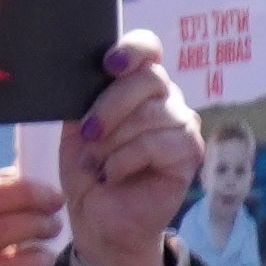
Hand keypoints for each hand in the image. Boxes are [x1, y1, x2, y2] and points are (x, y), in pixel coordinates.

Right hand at [0, 165, 60, 265]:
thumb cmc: (0, 260)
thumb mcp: (1, 225)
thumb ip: (15, 200)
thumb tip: (42, 168)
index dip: (21, 182)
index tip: (51, 188)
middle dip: (22, 197)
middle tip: (56, 203)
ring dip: (29, 226)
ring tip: (54, 230)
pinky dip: (30, 262)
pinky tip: (46, 260)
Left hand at [61, 35, 200, 265]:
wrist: (99, 217)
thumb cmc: (89, 169)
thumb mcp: (75, 131)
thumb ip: (83, 100)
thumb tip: (80, 76)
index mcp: (134, 84)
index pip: (147, 48)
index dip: (133, 49)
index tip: (109, 64)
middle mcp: (164, 97)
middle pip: (148, 78)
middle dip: (109, 107)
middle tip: (87, 134)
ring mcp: (181, 123)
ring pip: (151, 114)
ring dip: (113, 142)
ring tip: (96, 164)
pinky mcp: (190, 151)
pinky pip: (157, 143)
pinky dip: (124, 161)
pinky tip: (113, 175)